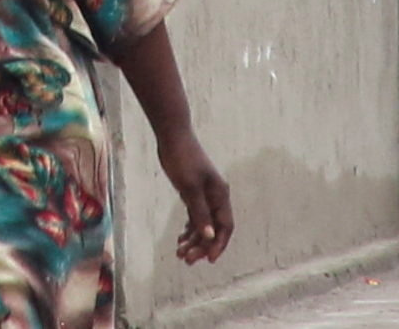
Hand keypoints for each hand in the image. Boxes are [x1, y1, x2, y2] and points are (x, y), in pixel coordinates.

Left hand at [154, 126, 234, 263]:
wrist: (173, 138)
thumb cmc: (183, 160)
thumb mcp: (190, 189)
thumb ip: (200, 213)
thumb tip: (209, 236)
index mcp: (220, 196)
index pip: (225, 227)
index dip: (219, 245)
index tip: (209, 260)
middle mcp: (216, 197)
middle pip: (213, 229)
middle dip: (202, 246)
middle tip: (186, 259)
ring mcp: (205, 195)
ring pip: (203, 225)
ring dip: (193, 240)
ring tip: (179, 253)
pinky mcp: (194, 193)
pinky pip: (195, 217)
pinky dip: (189, 229)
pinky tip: (180, 239)